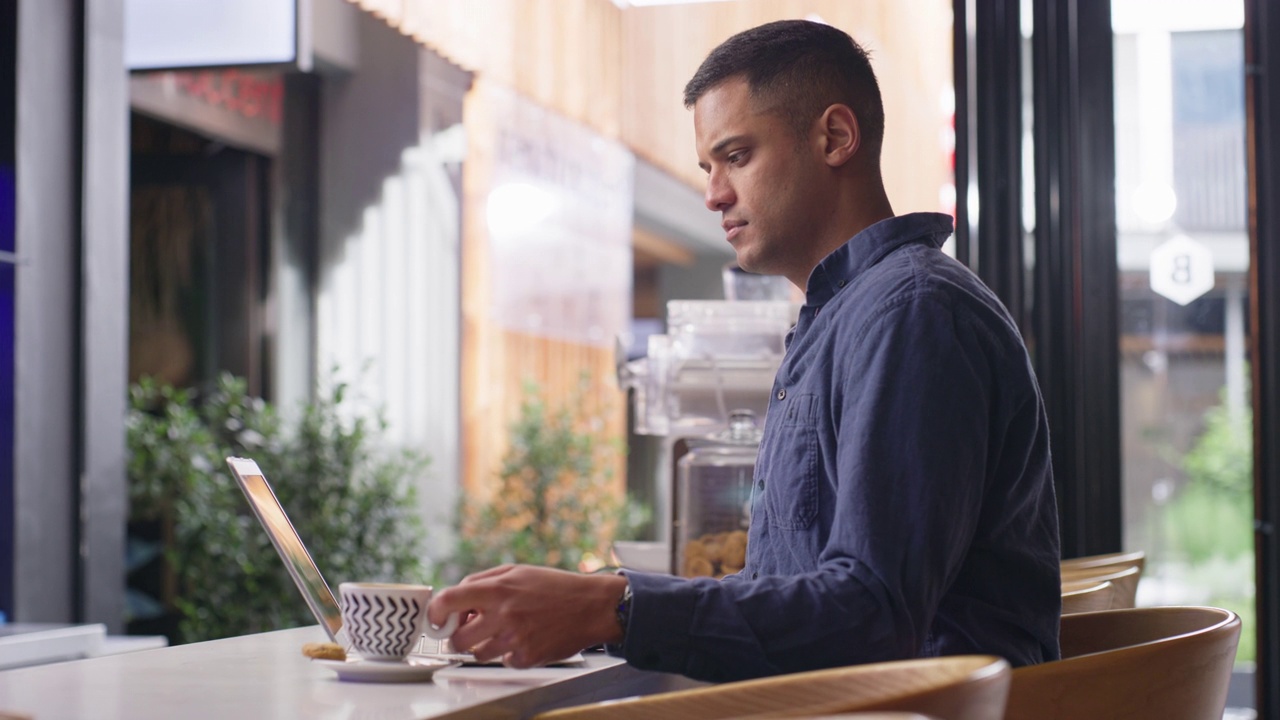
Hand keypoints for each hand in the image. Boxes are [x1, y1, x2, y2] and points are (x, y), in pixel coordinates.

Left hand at [427, 565, 626, 667]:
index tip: (435, 619)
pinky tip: (525, 639)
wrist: (590, 606)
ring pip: (478, 654)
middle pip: (457, 639)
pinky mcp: (526, 657)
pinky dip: (509, 653)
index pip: (449, 600)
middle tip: (469, 630)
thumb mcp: (516, 571)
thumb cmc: (554, 586)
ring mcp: (514, 639)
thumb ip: (483, 583)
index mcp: (497, 589)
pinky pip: (503, 662)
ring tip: (504, 631)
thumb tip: (457, 601)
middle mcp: (503, 615)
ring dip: (484, 645)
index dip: (434, 612)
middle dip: (458, 636)